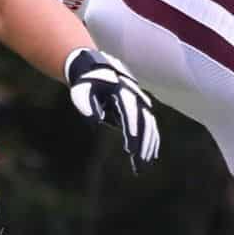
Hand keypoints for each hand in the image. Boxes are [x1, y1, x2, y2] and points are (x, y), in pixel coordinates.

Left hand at [65, 49, 159, 173]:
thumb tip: (95, 121)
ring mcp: (140, 102)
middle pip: (144, 122)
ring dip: (149, 145)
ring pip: (150, 125)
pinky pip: (149, 126)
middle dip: (143, 143)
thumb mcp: (81, 92)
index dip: (132, 131)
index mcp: (121, 91)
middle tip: (139, 163)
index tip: (130, 149)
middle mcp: (135, 96)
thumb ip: (88, 106)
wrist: (96, 69)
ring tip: (144, 164)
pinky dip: (151, 141)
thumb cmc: (87, 84)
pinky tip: (150, 156)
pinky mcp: (140, 109)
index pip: (130, 113)